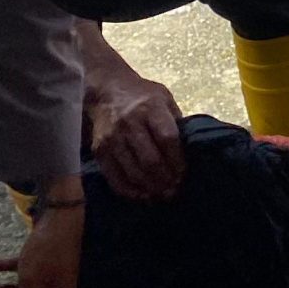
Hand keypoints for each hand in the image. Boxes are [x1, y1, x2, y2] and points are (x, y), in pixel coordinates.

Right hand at [85, 68, 184, 201]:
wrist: (107, 91)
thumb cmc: (143, 97)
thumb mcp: (165, 99)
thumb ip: (176, 122)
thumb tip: (189, 150)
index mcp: (151, 108)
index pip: (167, 138)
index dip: (177, 160)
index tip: (184, 173)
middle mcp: (130, 123)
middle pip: (150, 159)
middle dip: (165, 179)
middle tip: (174, 190)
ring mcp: (112, 138)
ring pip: (132, 171)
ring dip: (149, 188)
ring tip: (162, 196)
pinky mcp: (99, 150)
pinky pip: (114, 177)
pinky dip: (129, 191)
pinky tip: (142, 196)